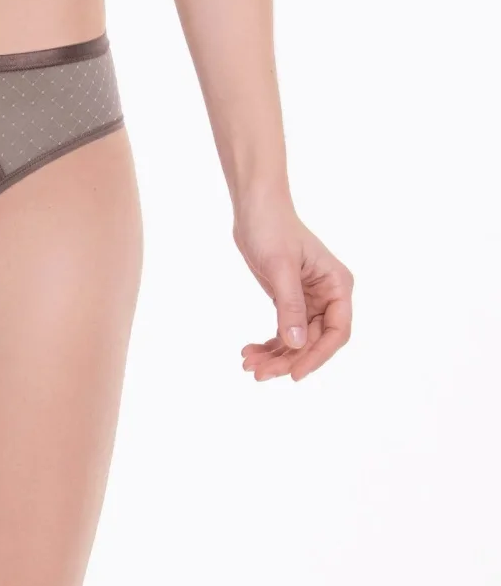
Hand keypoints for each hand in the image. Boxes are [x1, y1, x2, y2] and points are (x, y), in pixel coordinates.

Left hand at [234, 199, 353, 381]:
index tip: (294, 374)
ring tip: (248, 365)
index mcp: (337, 285)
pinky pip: (284, 331)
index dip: (318, 356)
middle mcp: (328, 295)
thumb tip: (297, 343)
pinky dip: (268, 344)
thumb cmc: (272, 229)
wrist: (255, 210)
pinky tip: (249, 351)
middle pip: (315, 341)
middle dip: (288, 359)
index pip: (337, 331)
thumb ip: (290, 305)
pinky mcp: (289, 301)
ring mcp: (309, 300)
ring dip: (275, 356)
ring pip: (297, 340)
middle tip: (258, 374)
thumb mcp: (280, 268)